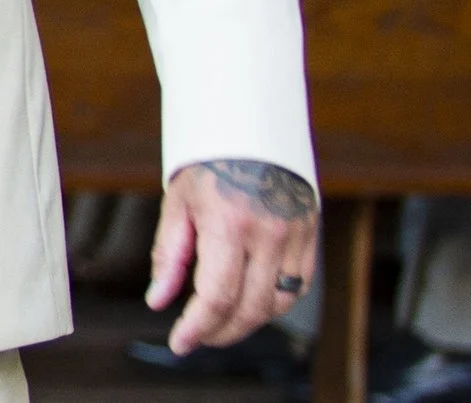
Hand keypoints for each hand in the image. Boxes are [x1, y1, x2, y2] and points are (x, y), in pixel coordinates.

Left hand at [147, 159, 318, 353]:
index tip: (180, 343)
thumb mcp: (178, 203)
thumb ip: (169, 255)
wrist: (251, 128)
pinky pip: (298, 286)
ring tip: (219, 322)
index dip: (198, 328)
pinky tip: (250, 301)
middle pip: (250, 308)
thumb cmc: (209, 163)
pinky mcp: (312, 235)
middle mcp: (269, 233)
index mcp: (230, 223)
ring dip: (248, 321)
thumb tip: (158, 300)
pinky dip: (274, 303)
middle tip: (198, 336)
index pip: (217, 295)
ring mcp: (296, 236)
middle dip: (221, 331)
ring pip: (278, 304)